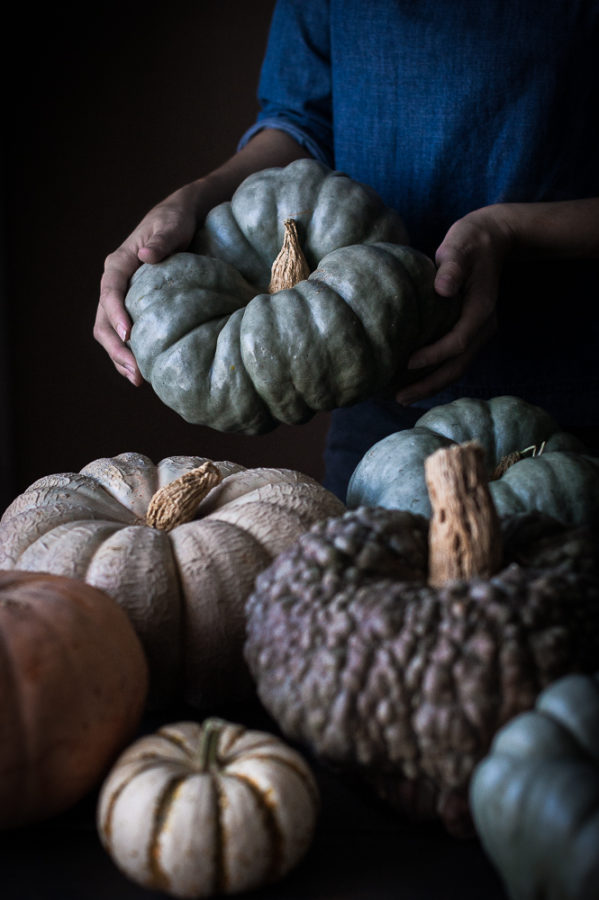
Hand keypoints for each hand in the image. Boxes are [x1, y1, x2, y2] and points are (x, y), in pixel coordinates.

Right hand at [94, 183, 203, 383]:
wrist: (181, 221)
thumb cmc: (177, 221)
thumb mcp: (172, 225)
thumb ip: (162, 240)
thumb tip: (147, 255)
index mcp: (119, 263)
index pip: (110, 290)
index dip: (115, 313)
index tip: (128, 335)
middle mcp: (114, 282)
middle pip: (103, 319)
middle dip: (116, 348)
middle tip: (137, 372)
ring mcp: (122, 298)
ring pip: (109, 332)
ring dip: (120, 358)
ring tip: (140, 380)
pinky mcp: (133, 310)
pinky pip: (125, 335)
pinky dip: (131, 354)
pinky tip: (146, 372)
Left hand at [396, 205, 513, 404]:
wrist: (491, 240)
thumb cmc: (470, 242)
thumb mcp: (460, 247)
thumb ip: (452, 266)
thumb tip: (442, 287)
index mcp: (480, 310)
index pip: (457, 342)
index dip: (433, 356)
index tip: (407, 363)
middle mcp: (483, 326)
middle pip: (457, 366)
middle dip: (429, 384)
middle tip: (400, 398)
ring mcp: (478, 331)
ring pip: (457, 367)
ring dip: (432, 384)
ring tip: (403, 397)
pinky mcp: (470, 331)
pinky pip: (455, 359)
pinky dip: (436, 373)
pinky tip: (415, 380)